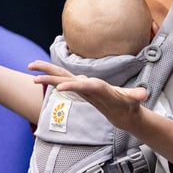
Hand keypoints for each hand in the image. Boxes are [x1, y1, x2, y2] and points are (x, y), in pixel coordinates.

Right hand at [28, 59, 147, 131]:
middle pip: (67, 76)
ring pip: (61, 76)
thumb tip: (143, 95)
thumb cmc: (127, 104)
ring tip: (30, 67)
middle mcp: (88, 82)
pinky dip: (48, 78)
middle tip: (35, 73)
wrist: (124, 104)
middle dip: (51, 73)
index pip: (86, 85)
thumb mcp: (132, 101)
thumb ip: (135, 96)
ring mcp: (81, 84)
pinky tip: (35, 76)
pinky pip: (60, 81)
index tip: (60, 88)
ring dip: (46, 72)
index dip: (74, 86)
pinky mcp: (77, 87)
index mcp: (99, 86)